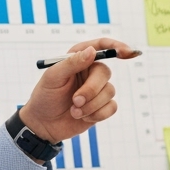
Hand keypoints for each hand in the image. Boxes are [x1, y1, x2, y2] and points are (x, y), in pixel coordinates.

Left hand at [18, 39, 136, 144]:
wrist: (44, 124)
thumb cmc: (45, 97)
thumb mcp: (53, 77)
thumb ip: (72, 62)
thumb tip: (92, 51)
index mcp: (79, 58)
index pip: (101, 46)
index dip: (116, 46)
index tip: (126, 53)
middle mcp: (91, 72)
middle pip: (105, 73)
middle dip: (91, 90)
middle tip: (75, 101)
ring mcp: (98, 89)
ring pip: (109, 92)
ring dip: (91, 105)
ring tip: (74, 111)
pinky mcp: (102, 106)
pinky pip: (111, 107)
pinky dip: (97, 114)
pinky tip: (82, 117)